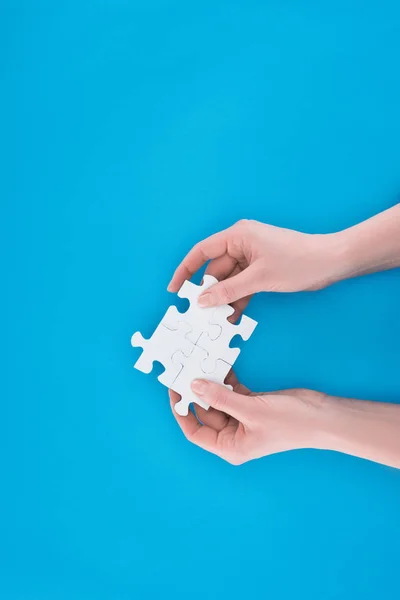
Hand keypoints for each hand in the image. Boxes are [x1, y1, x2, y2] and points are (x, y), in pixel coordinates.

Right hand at [168, 220, 341, 313]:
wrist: (331, 262)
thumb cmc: (299, 261)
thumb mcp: (259, 278)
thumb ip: (228, 291)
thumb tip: (202, 301)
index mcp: (237, 235)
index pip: (202, 252)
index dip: (185, 270)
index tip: (174, 289)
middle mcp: (241, 243)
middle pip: (215, 269)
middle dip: (208, 292)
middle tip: (198, 314)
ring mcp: (252, 257)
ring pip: (229, 280)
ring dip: (224, 299)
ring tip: (216, 321)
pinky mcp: (261, 269)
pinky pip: (242, 285)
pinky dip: (238, 299)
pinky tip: (233, 317)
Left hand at [169, 372, 326, 464]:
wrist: (323, 416)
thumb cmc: (291, 423)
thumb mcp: (251, 410)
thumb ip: (221, 397)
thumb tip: (194, 385)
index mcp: (230, 446)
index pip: (195, 431)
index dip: (181, 412)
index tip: (173, 391)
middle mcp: (234, 434)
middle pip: (206, 412)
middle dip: (195, 392)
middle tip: (183, 369)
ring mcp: (243, 418)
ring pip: (218, 399)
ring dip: (210, 382)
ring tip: (197, 362)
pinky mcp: (253, 404)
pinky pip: (231, 390)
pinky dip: (225, 378)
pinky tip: (218, 363)